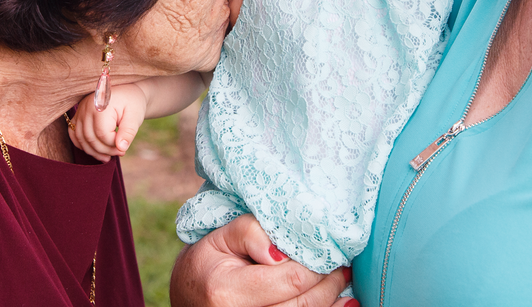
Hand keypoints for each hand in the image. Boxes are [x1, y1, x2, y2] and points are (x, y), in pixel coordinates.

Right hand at [67, 83, 147, 161]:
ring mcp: (81, 110)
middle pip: (90, 138)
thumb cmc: (132, 102)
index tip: (124, 148)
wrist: (127, 89)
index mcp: (101, 105)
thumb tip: (121, 149)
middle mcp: (87, 107)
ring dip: (93, 151)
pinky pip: (73, 133)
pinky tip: (94, 150)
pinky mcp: (79, 114)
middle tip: (119, 153)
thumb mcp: (135, 116)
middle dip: (105, 150)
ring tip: (107, 157)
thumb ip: (128, 132)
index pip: (102, 134)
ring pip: (80, 138)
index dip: (113, 145)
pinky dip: (82, 144)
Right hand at [170, 214, 351, 306]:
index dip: (315, 266)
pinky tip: (343, 304)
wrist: (188, 299)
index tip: (327, 251)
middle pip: (303, 305)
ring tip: (343, 285)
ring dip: (331, 303)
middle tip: (341, 265)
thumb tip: (281, 251)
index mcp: (227, 292)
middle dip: (328, 284)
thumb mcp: (220, 237)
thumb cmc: (206, 265)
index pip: (290, 281)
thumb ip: (251, 233)